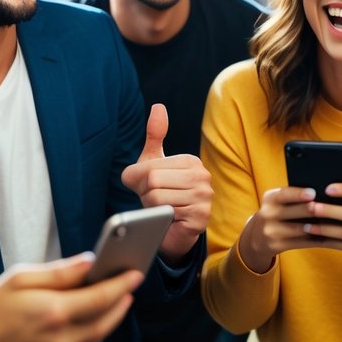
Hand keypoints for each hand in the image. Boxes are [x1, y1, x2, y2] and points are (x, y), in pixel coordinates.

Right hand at [0, 253, 141, 341]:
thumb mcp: (20, 278)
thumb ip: (60, 271)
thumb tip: (89, 261)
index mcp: (54, 312)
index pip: (101, 297)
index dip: (122, 284)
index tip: (135, 273)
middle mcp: (61, 339)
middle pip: (106, 320)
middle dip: (122, 301)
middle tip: (129, 285)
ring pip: (98, 337)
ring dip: (111, 318)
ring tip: (117, 300)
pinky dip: (95, 334)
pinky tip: (93, 320)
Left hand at [120, 104, 211, 261]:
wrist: (171, 234)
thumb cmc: (161, 197)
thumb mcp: (154, 166)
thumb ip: (155, 137)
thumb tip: (158, 106)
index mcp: (191, 162)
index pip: (149, 166)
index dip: (138, 180)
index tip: (147, 189)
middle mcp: (202, 176)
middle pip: (151, 179)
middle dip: (143, 194)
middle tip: (154, 202)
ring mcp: (204, 197)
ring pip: (155, 196)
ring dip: (150, 207)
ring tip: (161, 210)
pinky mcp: (200, 217)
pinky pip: (164, 211)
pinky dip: (159, 217)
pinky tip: (169, 219)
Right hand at [236, 186, 328, 272]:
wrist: (255, 238)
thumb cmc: (276, 213)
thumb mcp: (276, 202)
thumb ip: (293, 196)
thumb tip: (323, 192)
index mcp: (270, 198)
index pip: (284, 193)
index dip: (299, 194)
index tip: (313, 193)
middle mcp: (268, 214)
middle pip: (295, 212)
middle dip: (313, 210)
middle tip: (332, 208)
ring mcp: (272, 232)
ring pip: (302, 229)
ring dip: (321, 226)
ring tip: (339, 223)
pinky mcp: (278, 246)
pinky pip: (304, 242)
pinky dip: (320, 239)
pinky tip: (334, 237)